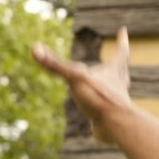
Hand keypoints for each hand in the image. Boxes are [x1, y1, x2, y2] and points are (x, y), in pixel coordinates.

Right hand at [32, 28, 133, 143]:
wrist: (116, 128)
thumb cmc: (98, 99)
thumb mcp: (74, 77)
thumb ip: (54, 64)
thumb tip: (34, 48)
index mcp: (111, 73)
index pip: (120, 52)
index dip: (122, 41)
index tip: (124, 30)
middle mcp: (116, 87)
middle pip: (122, 72)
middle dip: (120, 64)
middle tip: (123, 56)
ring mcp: (114, 104)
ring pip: (115, 93)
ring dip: (114, 86)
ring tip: (112, 85)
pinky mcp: (110, 120)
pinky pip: (106, 114)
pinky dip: (102, 112)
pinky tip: (98, 120)